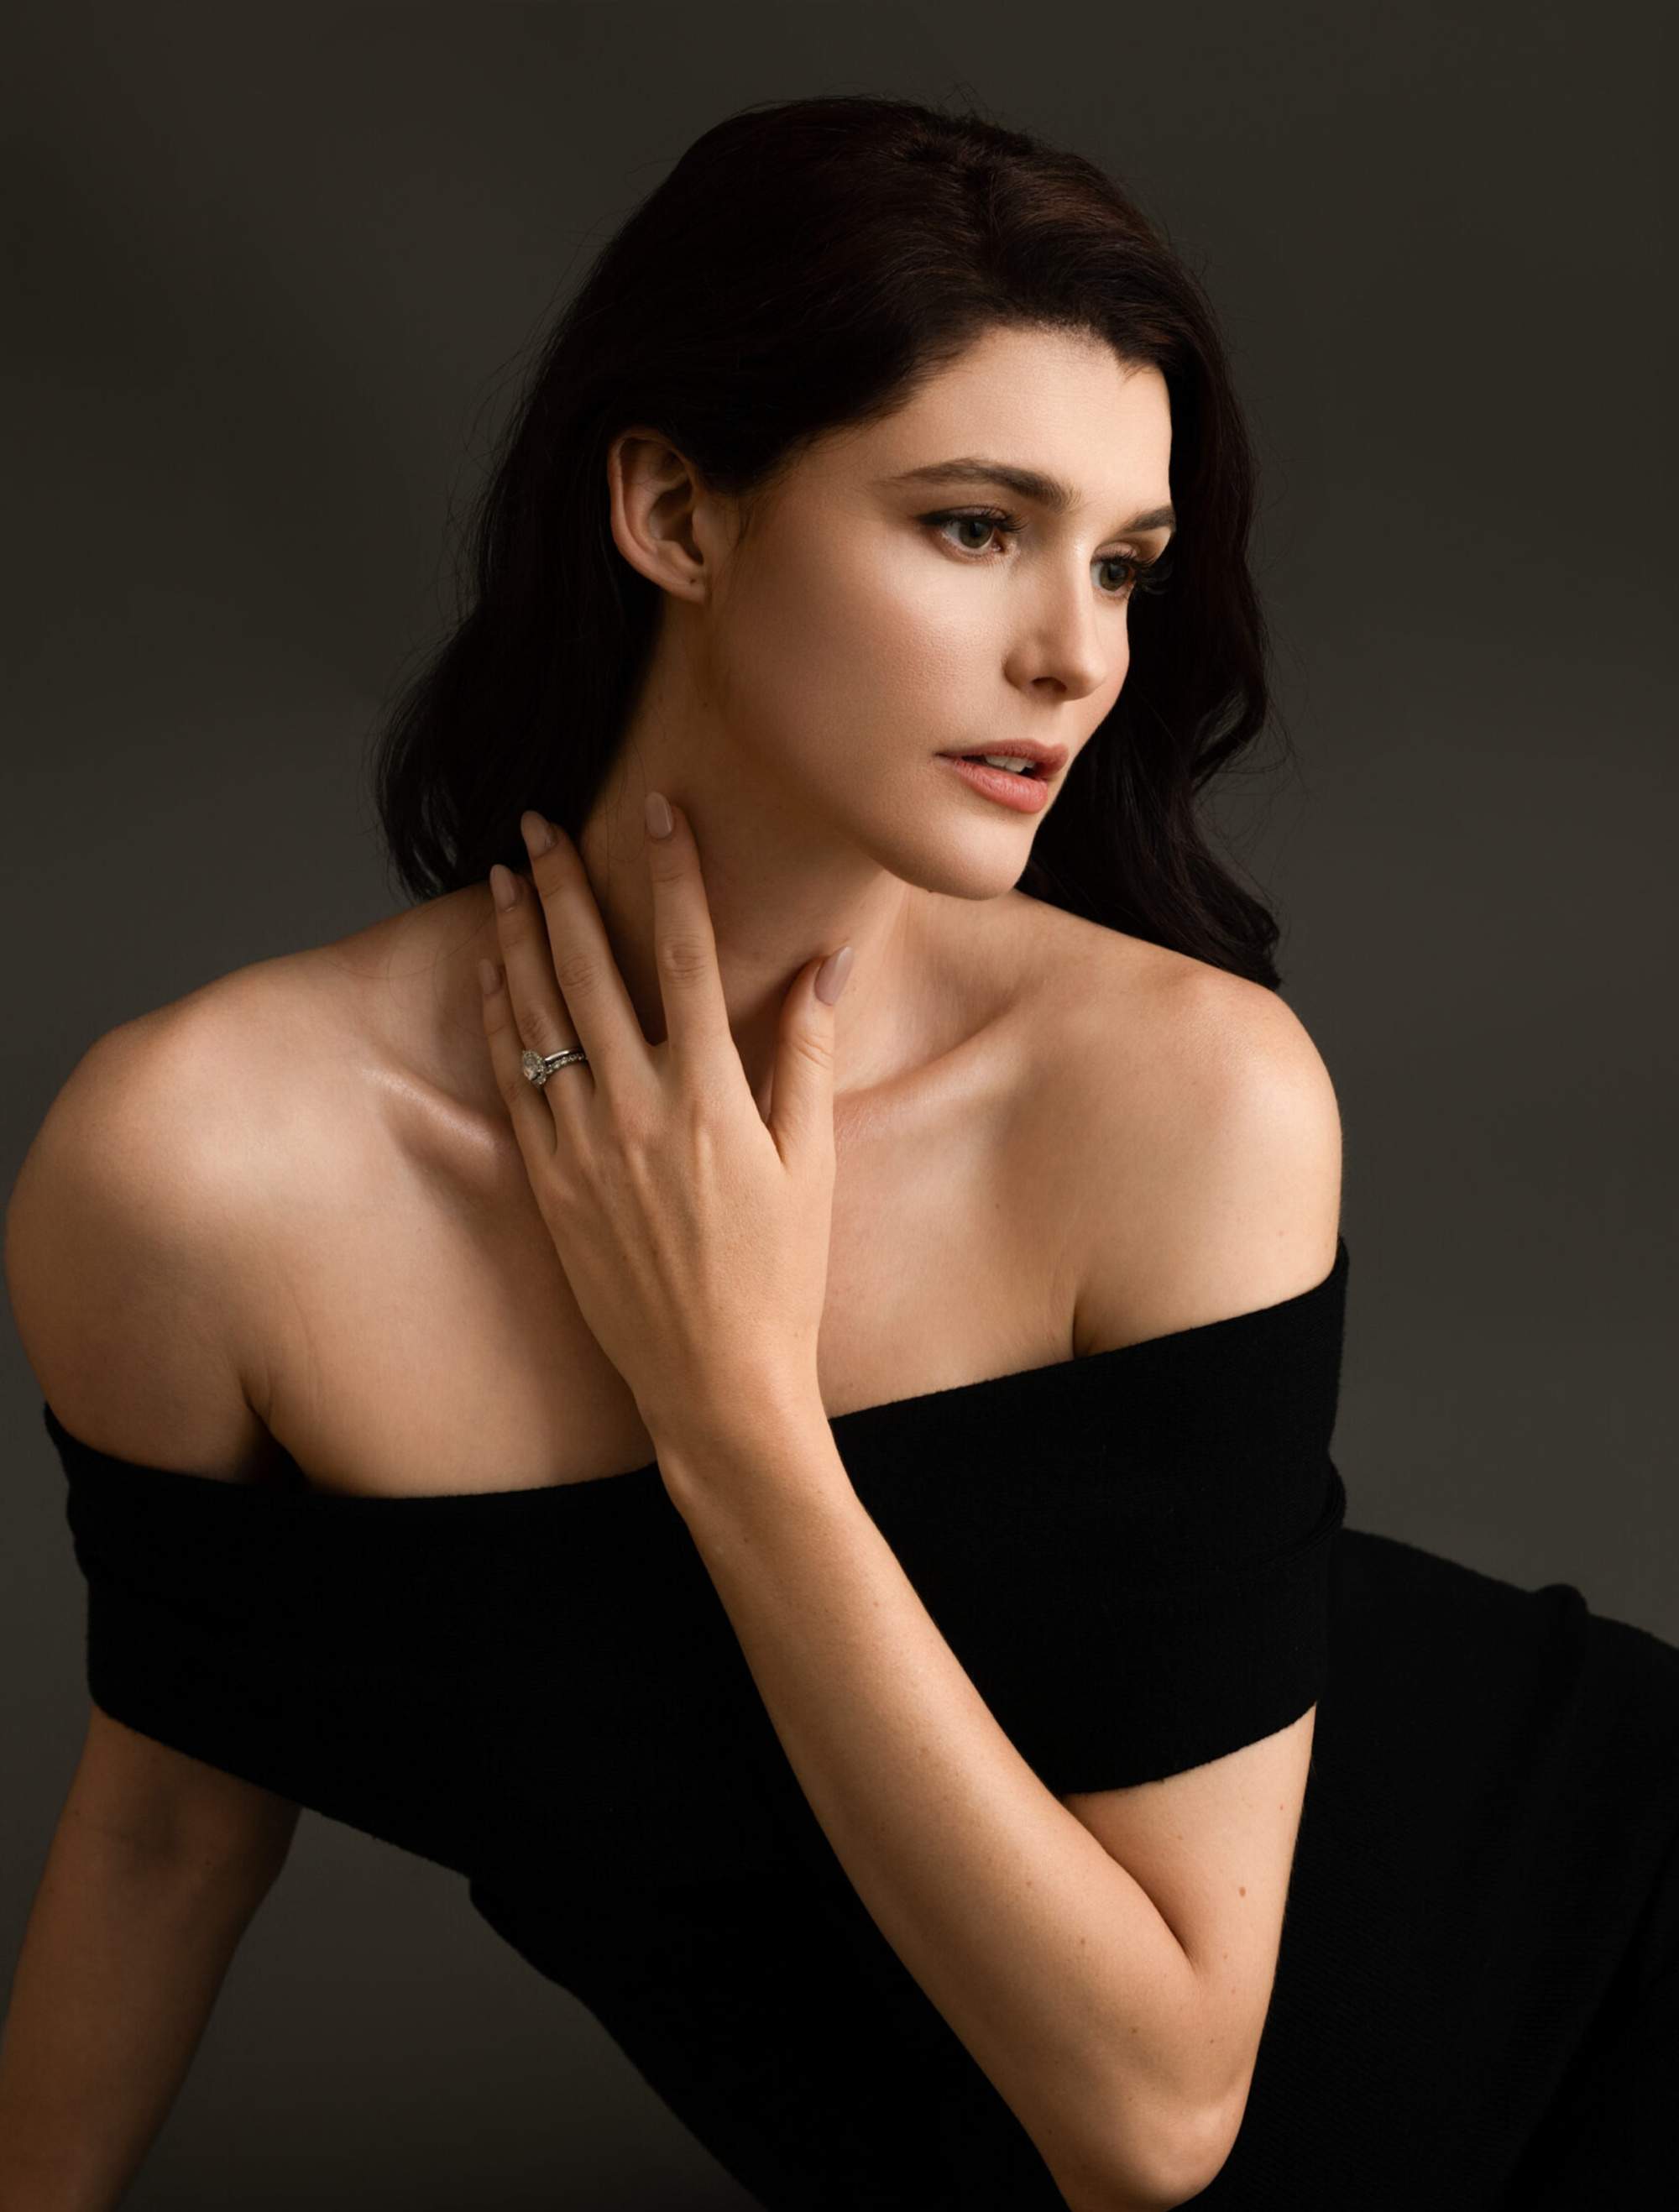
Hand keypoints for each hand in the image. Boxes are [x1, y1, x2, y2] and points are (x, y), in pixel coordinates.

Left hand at [479, 797, 853, 1455]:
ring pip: (538, 1019)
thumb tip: (825, 961)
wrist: (714, 1383)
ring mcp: (582, 1150)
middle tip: (541, 824)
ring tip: (506, 877)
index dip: (674, 875)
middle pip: (591, 970)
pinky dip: (500, 1022)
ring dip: (520, 939)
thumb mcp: (812, 1166)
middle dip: (565, 886)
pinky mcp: (549, 1186)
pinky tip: (493, 977)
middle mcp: (636, 1113)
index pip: (688, 957)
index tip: (657, 810)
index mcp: (710, 1100)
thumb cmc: (778, 1280)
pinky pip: (513, 1084)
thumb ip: (805, 1056)